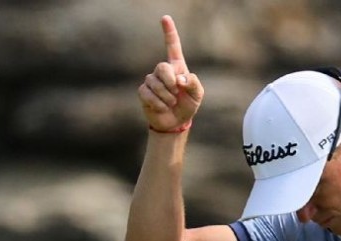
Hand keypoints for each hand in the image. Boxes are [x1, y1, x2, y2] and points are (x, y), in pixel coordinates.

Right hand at [138, 15, 203, 132]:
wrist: (175, 122)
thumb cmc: (188, 105)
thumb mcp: (197, 95)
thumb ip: (193, 83)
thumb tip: (180, 78)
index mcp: (177, 67)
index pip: (172, 46)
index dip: (169, 32)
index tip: (165, 18)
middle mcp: (163, 71)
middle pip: (162, 67)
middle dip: (170, 82)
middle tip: (176, 94)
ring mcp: (151, 81)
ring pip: (154, 83)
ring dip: (166, 97)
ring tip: (171, 103)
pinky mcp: (143, 92)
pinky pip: (147, 93)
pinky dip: (158, 103)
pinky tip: (162, 107)